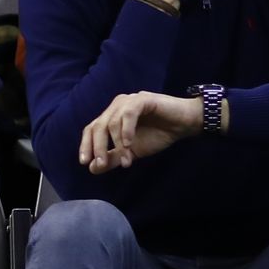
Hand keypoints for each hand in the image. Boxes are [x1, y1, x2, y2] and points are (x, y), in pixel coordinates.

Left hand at [78, 91, 202, 172]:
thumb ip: (113, 158)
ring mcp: (128, 101)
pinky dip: (126, 130)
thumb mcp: (132, 151)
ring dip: (118, 144)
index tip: (85, 163)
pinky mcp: (142, 99)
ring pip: (113, 122)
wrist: (184, 124)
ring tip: (127, 160)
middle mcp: (116, 107)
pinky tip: (129, 144)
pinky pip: (129, 114)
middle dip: (98, 147)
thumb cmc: (158, 134)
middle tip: (101, 163)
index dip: (86, 145)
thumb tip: (92, 169)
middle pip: (98, 126)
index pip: (91, 130)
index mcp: (111, 117)